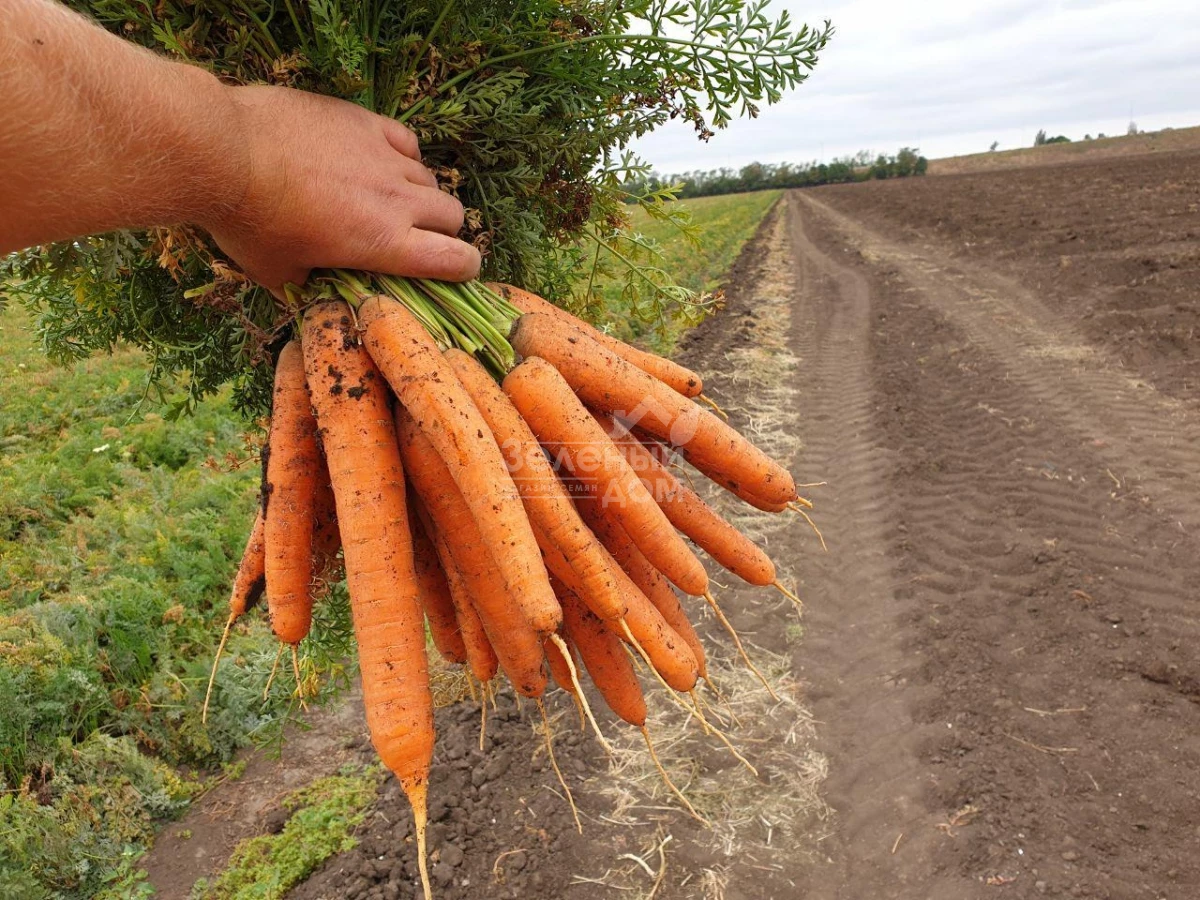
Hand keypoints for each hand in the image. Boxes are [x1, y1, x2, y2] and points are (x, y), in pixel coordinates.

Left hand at [206, 85, 479, 292]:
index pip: (455, 258)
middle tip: (416, 238)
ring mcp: (383, 156)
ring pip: (429, 179)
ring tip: (390, 201)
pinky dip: (404, 157)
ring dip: (420, 196)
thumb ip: (310, 285)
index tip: (454, 271)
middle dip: (442, 231)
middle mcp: (396, 200)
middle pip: (453, 214)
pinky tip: (381, 163)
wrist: (224, 151)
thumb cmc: (248, 221)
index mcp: (384, 244)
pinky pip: (407, 142)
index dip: (463, 268)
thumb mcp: (278, 273)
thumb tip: (315, 294)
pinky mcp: (365, 122)